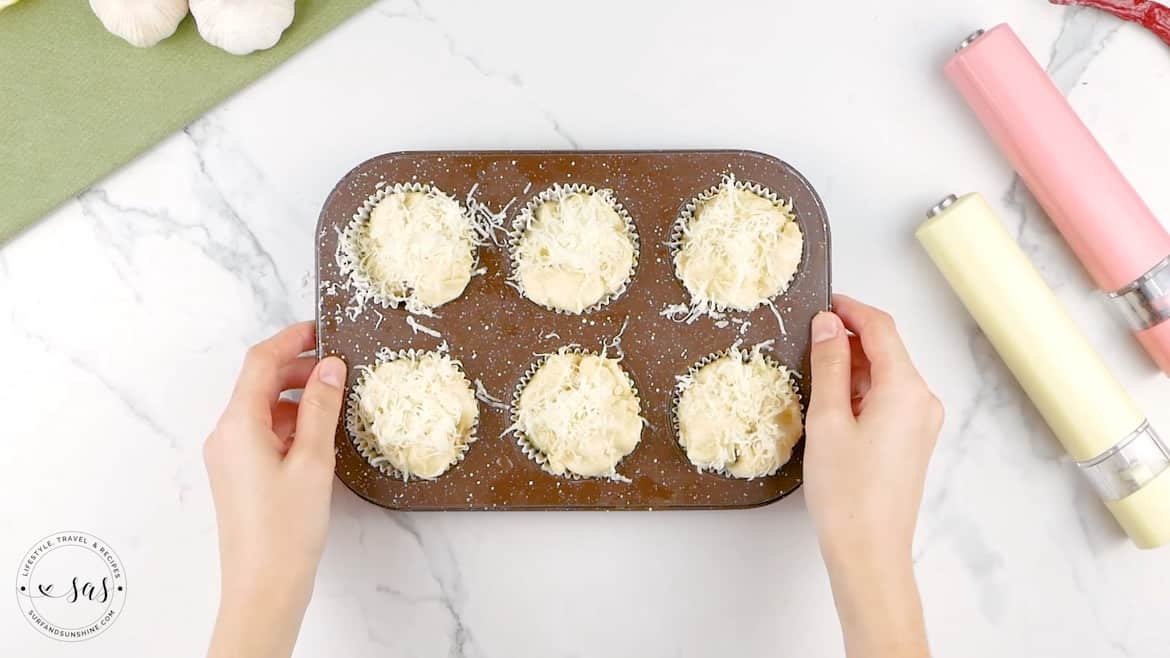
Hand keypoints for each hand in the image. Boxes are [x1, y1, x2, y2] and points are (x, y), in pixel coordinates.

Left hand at [204, 322, 346, 657]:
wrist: (265, 585)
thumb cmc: (286, 528)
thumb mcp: (314, 460)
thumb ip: (322, 408)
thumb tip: (329, 367)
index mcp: (238, 425)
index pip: (260, 362)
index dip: (291, 339)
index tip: (321, 328)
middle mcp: (226, 435)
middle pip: (260, 383)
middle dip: (298, 369)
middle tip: (338, 368)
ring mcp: (230, 456)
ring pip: (264, 408)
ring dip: (298, 398)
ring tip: (336, 405)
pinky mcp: (239, 474)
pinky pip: (263, 432)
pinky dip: (291, 424)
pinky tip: (319, 437)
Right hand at [803, 294, 942, 657]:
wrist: (870, 551)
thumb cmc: (847, 493)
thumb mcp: (827, 419)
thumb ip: (828, 365)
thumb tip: (828, 325)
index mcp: (906, 389)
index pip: (881, 329)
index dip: (851, 309)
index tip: (824, 302)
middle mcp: (923, 401)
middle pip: (887, 351)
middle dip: (849, 339)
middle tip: (809, 339)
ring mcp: (921, 423)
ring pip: (887, 375)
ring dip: (853, 367)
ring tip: (814, 375)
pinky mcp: (913, 441)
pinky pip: (889, 399)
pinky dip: (862, 391)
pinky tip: (833, 404)